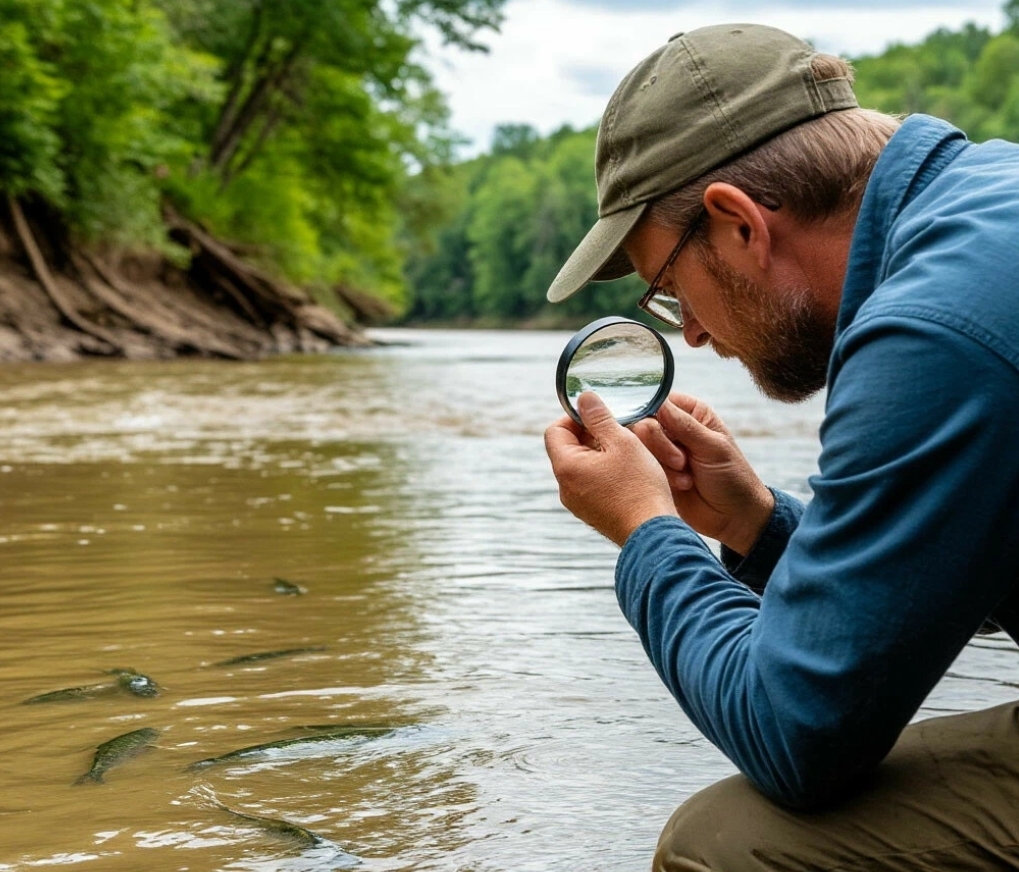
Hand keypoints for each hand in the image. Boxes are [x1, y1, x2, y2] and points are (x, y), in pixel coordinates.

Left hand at [544, 392, 677, 546]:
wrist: (653, 534)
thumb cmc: (639, 487)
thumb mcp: (622, 442)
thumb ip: (600, 418)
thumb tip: (583, 397)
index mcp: (566, 467)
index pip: (555, 430)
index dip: (575, 417)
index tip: (600, 415)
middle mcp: (565, 488)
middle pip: (568, 448)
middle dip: (591, 434)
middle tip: (619, 431)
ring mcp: (578, 504)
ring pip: (582, 467)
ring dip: (601, 453)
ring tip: (628, 451)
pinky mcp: (592, 513)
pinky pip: (592, 484)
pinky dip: (606, 472)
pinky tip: (630, 472)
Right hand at [630, 393, 773, 555]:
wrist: (733, 517)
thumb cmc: (732, 477)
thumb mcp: (713, 447)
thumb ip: (685, 426)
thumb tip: (659, 403)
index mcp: (691, 413)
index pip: (659, 401)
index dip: (656, 414)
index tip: (667, 432)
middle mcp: (673, 429)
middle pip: (643, 423)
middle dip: (661, 445)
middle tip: (683, 461)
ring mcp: (662, 452)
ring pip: (640, 447)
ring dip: (663, 464)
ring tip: (687, 478)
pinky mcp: (655, 473)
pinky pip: (642, 468)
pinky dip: (661, 477)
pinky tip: (682, 486)